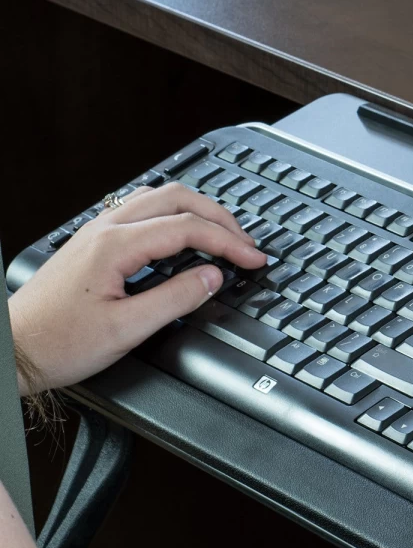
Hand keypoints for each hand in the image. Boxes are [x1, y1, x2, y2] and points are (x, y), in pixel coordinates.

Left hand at [9, 183, 264, 394]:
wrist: (14, 350)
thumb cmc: (58, 343)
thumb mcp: (126, 330)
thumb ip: (176, 299)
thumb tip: (213, 277)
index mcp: (115, 246)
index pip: (188, 228)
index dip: (229, 242)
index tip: (253, 258)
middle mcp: (105, 229)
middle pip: (178, 198)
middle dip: (220, 217)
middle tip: (246, 242)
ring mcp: (96, 231)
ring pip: (159, 197)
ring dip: (197, 210)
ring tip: (222, 233)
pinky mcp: (92, 241)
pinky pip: (141, 209)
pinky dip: (174, 214)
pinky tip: (182, 233)